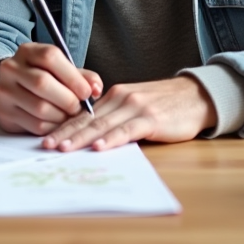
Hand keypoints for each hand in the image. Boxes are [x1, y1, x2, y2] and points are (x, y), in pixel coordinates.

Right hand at [0, 42, 102, 135]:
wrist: (15, 90)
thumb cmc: (45, 78)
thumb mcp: (62, 71)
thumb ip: (83, 77)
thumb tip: (96, 89)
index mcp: (27, 51)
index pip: (50, 57)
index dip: (73, 77)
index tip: (87, 93)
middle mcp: (11, 68)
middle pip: (42, 83)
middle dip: (68, 100)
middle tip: (79, 109)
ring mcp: (5, 91)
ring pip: (40, 107)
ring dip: (62, 117)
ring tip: (69, 117)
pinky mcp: (5, 114)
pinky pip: (35, 125)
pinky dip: (53, 128)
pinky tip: (57, 124)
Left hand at [42, 74, 216, 151]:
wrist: (196, 96)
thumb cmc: (166, 104)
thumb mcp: (135, 104)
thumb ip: (115, 115)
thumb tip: (92, 134)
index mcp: (114, 95)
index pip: (84, 113)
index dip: (64, 125)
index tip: (46, 137)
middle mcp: (121, 98)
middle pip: (88, 119)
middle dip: (65, 133)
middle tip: (46, 145)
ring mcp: (136, 108)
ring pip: (102, 124)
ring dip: (81, 138)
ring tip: (64, 149)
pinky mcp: (151, 119)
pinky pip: (127, 130)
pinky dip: (112, 139)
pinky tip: (99, 147)